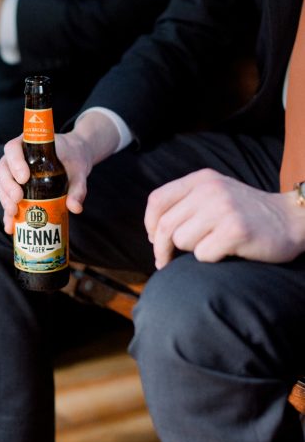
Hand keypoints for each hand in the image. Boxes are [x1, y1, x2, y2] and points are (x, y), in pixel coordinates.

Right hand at [0, 130, 94, 233]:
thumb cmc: (74, 159)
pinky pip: (7, 198)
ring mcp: (13, 172)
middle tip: (18, 199)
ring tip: (13, 213)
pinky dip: (7, 213)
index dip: (15, 162)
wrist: (73, 160)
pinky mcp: (15, 188)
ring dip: (4, 199)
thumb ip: (78, 188)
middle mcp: (16, 157)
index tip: (24, 178)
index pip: (13, 148)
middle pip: (3, 168)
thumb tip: (75, 208)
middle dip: (7, 186)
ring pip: (1, 184)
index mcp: (28, 144)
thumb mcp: (79, 172)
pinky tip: (10, 226)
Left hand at [145, 169, 304, 267]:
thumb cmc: (246, 214)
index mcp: (201, 179)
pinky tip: (228, 251)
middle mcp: (210, 190)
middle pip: (165, 226)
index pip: (157, 201)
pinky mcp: (235, 231)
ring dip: (193, 251)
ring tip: (213, 245)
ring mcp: (223, 209)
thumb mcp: (215, 195)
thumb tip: (153, 233)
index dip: (149, 225)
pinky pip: (203, 255)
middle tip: (166, 261)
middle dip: (162, 249)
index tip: (154, 240)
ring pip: (182, 241)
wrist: (290, 220)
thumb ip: (186, 204)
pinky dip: (212, 259)